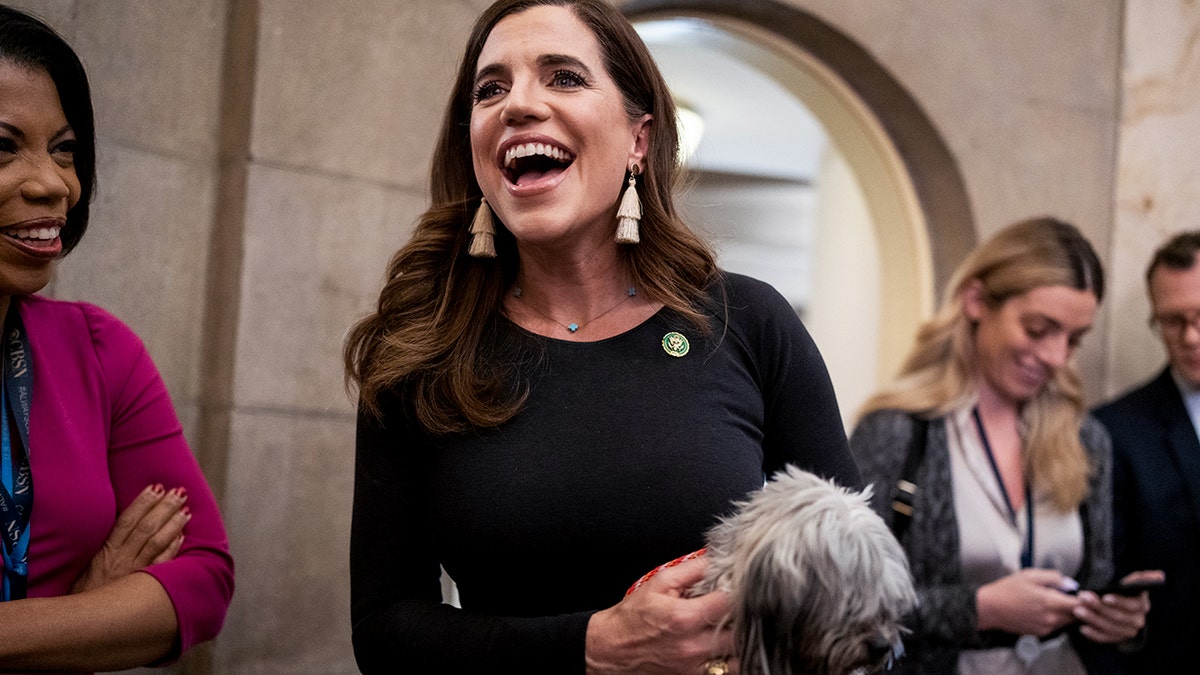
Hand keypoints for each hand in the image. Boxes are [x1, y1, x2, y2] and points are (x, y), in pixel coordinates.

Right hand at [70, 484, 190, 593]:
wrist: (81, 622)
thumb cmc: (84, 592)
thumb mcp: (87, 565)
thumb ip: (105, 547)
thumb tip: (124, 523)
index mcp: (105, 551)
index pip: (127, 520)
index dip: (142, 502)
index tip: (156, 486)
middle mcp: (120, 559)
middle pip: (146, 527)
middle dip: (164, 507)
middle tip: (179, 491)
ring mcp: (133, 572)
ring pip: (157, 542)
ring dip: (173, 524)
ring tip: (186, 509)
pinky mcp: (143, 587)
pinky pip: (162, 564)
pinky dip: (173, 548)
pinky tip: (182, 536)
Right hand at [586, 555, 736, 673]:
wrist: (611, 648)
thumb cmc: (633, 617)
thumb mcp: (658, 583)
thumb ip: (691, 570)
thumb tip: (716, 558)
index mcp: (684, 617)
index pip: (729, 603)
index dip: (738, 591)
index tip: (737, 587)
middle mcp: (692, 646)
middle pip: (739, 632)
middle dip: (743, 617)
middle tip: (741, 607)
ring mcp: (694, 667)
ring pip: (737, 658)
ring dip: (739, 642)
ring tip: (733, 628)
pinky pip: (727, 672)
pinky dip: (731, 660)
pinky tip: (725, 647)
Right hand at [976, 568, 1080, 636]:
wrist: (990, 608)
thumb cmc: (1006, 590)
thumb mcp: (1029, 575)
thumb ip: (1053, 577)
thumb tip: (1069, 583)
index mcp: (1050, 601)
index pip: (1080, 604)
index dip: (1085, 599)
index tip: (1083, 594)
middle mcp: (1051, 617)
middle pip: (1076, 615)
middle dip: (1076, 606)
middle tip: (1068, 596)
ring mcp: (1046, 627)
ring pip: (1066, 621)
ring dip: (1066, 612)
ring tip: (1053, 602)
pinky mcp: (1040, 633)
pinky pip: (1056, 626)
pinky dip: (1055, 618)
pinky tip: (1043, 610)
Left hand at [1074, 570, 1162, 642]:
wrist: (1107, 603)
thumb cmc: (1115, 589)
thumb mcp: (1124, 580)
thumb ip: (1139, 579)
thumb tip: (1159, 576)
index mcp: (1141, 600)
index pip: (1134, 604)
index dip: (1120, 601)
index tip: (1105, 597)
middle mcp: (1139, 616)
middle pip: (1121, 616)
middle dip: (1100, 607)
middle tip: (1082, 598)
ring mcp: (1131, 628)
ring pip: (1114, 628)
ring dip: (1095, 619)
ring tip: (1078, 610)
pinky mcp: (1120, 637)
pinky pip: (1108, 638)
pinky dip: (1095, 634)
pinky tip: (1083, 628)